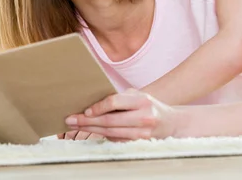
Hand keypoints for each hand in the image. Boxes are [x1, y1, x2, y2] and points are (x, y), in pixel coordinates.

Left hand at [64, 89, 178, 140]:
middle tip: (71, 119)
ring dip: (91, 130)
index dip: (98, 107)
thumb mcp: (138, 96)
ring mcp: (141, 133)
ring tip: (76, 125)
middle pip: (109, 121)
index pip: (115, 102)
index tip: (85, 111)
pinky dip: (102, 135)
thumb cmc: (149, 106)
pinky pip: (115, 140)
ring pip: (110, 133)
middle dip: (87, 121)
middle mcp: (143, 118)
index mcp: (142, 101)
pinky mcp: (138, 143)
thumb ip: (120, 98)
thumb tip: (94, 102)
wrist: (170, 124)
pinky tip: (91, 131)